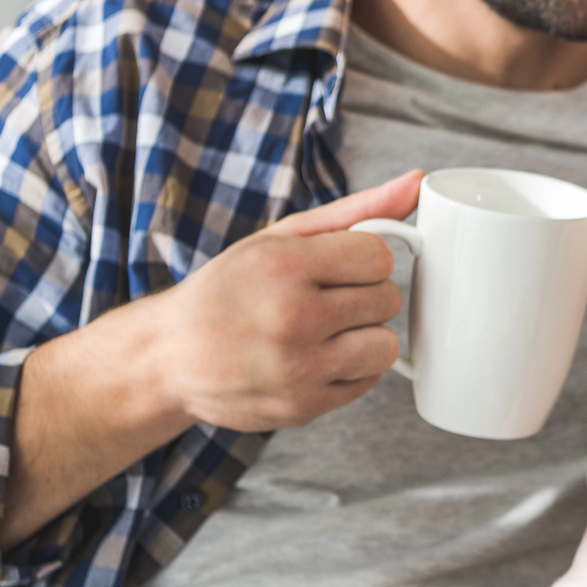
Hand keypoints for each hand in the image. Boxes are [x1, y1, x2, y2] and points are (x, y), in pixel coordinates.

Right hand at [0, 172, 423, 550]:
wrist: (169, 358)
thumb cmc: (229, 290)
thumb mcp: (281, 237)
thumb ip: (355, 211)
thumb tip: (417, 180)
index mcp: (284, 266)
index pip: (379, 257)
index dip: (364, 261)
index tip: (339, 267)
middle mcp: (292, 318)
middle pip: (387, 300)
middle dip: (364, 296)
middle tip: (325, 299)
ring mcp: (298, 368)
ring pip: (386, 345)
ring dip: (364, 336)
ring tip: (325, 330)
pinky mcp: (303, 406)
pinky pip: (368, 382)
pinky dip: (350, 369)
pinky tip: (316, 358)